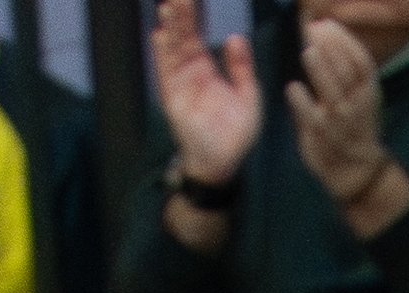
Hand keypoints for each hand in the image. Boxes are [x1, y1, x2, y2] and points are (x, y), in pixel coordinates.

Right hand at [151, 0, 260, 185]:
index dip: (192, 17)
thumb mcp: (248, 96)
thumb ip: (242, 67)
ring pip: (172, 52)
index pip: (195, 37)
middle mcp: (189, 74)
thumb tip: (235, 37)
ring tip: (169, 8)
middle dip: (180, 17)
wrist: (224, 162)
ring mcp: (180, 86)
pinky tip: (160, 36)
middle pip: (182, 39)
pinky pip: (166, 74)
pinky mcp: (174, 100)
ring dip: (170, 30)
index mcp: (206, 71)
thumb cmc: (235, 133)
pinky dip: (163, 56)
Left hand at [286, 16, 406, 221]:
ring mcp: (339, 121)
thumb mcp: (360, 96)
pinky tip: (293, 87)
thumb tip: (322, 36)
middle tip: (313, 31)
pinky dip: (301, 101)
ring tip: (308, 52)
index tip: (327, 24)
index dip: (344, 39)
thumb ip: (344, 70)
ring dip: (320, 69)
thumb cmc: (352, 126)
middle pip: (346, 71)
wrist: (355, 170)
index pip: (361, 60)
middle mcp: (356, 104)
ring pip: (332, 91)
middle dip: (330, 48)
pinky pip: (311, 117)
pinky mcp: (321, 136)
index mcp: (368, 90)